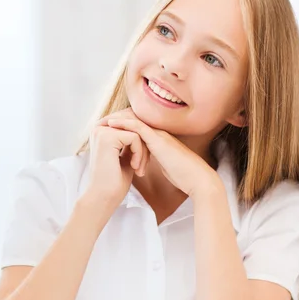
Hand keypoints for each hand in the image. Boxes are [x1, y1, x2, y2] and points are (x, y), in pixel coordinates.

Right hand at [85, 109, 149, 208]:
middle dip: (143, 147)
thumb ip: (131, 143)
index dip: (140, 143)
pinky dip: (139, 153)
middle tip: (141, 167)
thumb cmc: (114, 182)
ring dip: (142, 152)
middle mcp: (99, 128)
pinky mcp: (107, 137)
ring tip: (138, 168)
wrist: (104, 198)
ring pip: (136, 132)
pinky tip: (134, 167)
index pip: (130, 127)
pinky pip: (135, 137)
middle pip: (134, 128)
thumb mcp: (125, 157)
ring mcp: (101, 131)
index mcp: (101, 132)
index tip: (139, 163)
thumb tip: (144, 129)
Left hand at [98, 114, 219, 197]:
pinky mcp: (159, 140)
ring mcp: (159, 135)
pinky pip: (138, 127)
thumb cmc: (184, 176)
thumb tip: (145, 162)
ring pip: (134, 120)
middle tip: (101, 122)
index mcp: (160, 139)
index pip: (138, 127)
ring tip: (102, 121)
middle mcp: (159, 133)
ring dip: (117, 119)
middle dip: (117, 119)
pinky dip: (124, 123)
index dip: (123, 125)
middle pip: (134, 119)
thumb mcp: (165, 165)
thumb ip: (156, 160)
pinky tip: (112, 124)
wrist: (197, 180)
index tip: (107, 128)